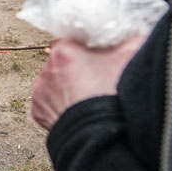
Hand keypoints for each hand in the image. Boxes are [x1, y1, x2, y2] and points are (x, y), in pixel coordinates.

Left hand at [31, 36, 145, 130]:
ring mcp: (40, 91)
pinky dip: (61, 105)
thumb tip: (131, 35)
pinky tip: (79, 109)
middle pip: (62, 61)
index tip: (97, 55)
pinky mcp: (38, 111)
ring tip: (89, 97)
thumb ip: (130, 40)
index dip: (85, 48)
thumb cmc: (116, 95)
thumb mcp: (133, 58)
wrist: (102, 135)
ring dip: (67, 86)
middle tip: (97, 78)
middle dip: (77, 67)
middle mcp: (47, 68)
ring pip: (54, 82)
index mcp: (64, 52)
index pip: (71, 40)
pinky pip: (49, 102)